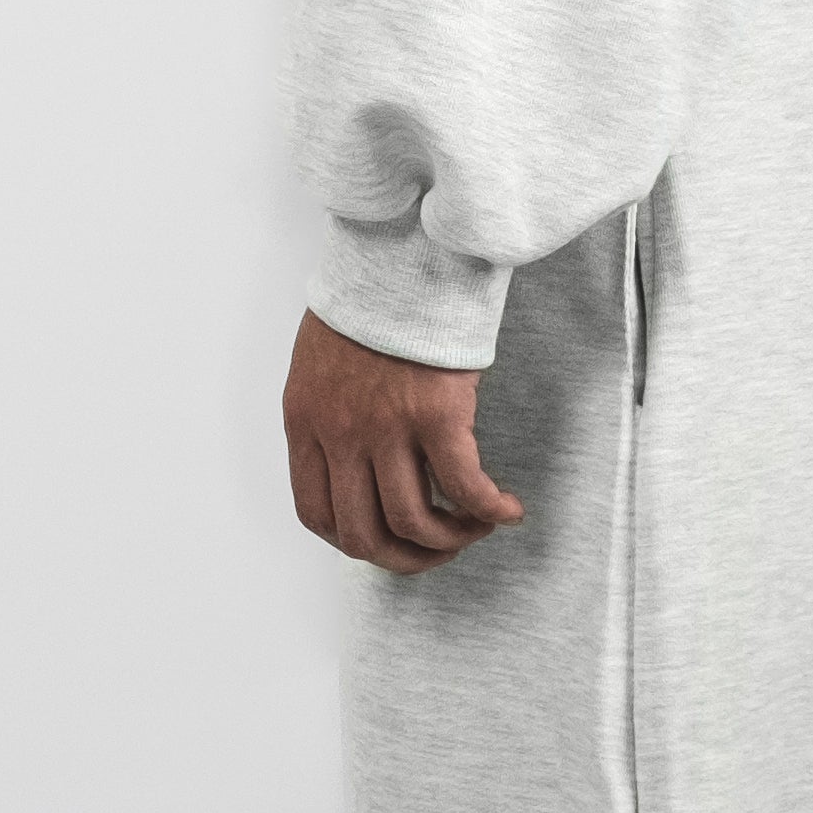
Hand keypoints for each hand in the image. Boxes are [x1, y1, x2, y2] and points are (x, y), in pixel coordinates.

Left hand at [283, 308, 525, 572]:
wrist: (399, 253)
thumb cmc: (368, 299)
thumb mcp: (320, 363)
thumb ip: (328, 416)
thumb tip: (355, 464)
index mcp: (304, 423)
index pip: (316, 514)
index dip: (354, 541)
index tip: (386, 539)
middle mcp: (340, 434)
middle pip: (364, 535)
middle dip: (405, 559)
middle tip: (438, 549)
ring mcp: (387, 428)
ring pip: (415, 523)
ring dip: (451, 540)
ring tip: (476, 528)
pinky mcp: (438, 415)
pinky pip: (465, 489)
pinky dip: (490, 510)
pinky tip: (508, 511)